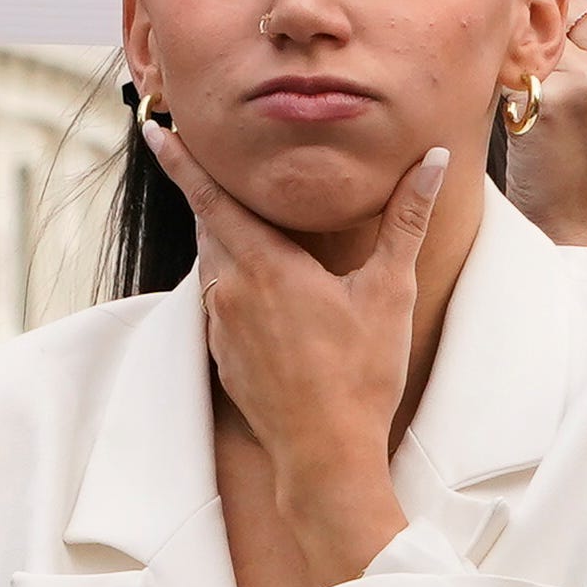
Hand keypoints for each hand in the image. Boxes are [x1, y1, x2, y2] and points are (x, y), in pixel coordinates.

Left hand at [150, 119, 436, 575]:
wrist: (325, 455)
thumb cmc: (361, 374)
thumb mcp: (389, 291)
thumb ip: (406, 220)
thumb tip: (432, 162)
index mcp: (265, 266)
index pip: (212, 199)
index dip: (182, 163)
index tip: (153, 131)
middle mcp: (232, 290)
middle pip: (209, 226)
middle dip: (207, 194)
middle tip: (204, 160)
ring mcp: (222, 327)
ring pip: (213, 264)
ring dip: (222, 238)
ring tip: (241, 218)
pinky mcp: (223, 356)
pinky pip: (219, 302)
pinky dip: (231, 281)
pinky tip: (258, 286)